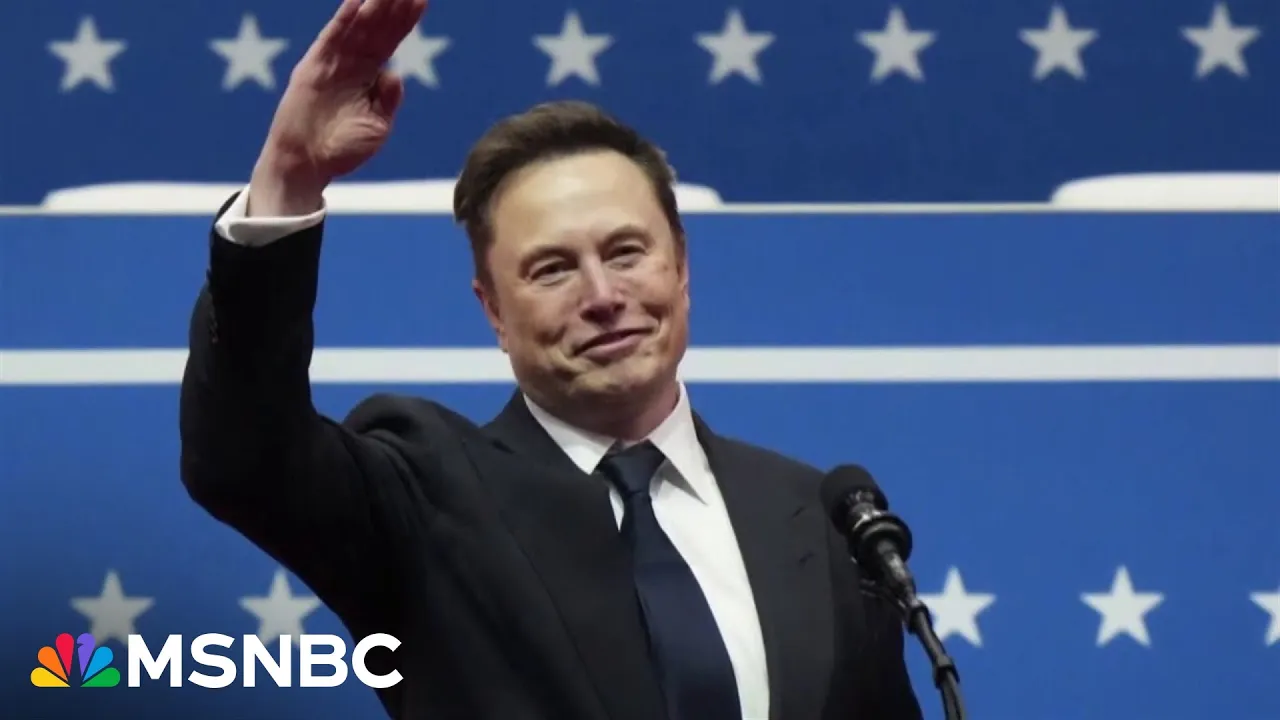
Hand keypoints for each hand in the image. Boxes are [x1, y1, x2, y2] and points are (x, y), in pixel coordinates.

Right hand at [249, 0, 427, 214]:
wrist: (307, 164)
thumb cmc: (342, 150)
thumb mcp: (376, 127)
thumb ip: (387, 101)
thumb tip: (395, 74)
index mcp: (370, 76)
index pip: (391, 41)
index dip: (406, 21)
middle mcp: (352, 63)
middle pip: (377, 27)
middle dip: (393, 6)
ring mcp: (332, 63)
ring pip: (357, 27)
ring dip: (373, 6)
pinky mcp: (312, 67)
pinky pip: (330, 39)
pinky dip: (343, 20)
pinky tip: (357, 2)